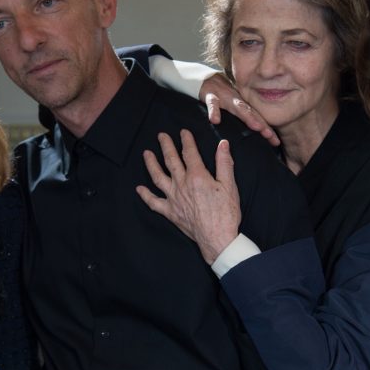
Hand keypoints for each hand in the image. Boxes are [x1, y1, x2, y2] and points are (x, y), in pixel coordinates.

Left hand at [136, 129, 241, 263]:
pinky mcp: (170, 212)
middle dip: (165, 146)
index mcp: (197, 176)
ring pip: (158, 177)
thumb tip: (223, 144)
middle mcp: (182, 184)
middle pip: (171, 160)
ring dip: (151, 164)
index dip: (186, 140)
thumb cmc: (226, 213)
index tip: (183, 132)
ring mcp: (173, 198)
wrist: (217, 238)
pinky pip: (154, 202)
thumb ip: (224, 163)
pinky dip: (145, 195)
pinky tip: (139, 189)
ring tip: (146, 154)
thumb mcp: (229, 185)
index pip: (189, 153)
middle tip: (161, 136)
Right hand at [200, 75, 279, 146]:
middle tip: (270, 135)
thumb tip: (254, 135)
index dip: (267, 130)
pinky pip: (213, 104)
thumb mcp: (234, 109)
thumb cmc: (223, 98)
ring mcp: (225, 99)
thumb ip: (244, 119)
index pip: (258, 119)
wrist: (207, 80)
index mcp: (244, 107)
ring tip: (256, 126)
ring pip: (238, 107)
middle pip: (252, 114)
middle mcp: (238, 103)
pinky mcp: (211, 97)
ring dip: (248, 116)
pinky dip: (214, 111)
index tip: (276, 142)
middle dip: (262, 124)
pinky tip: (215, 120)